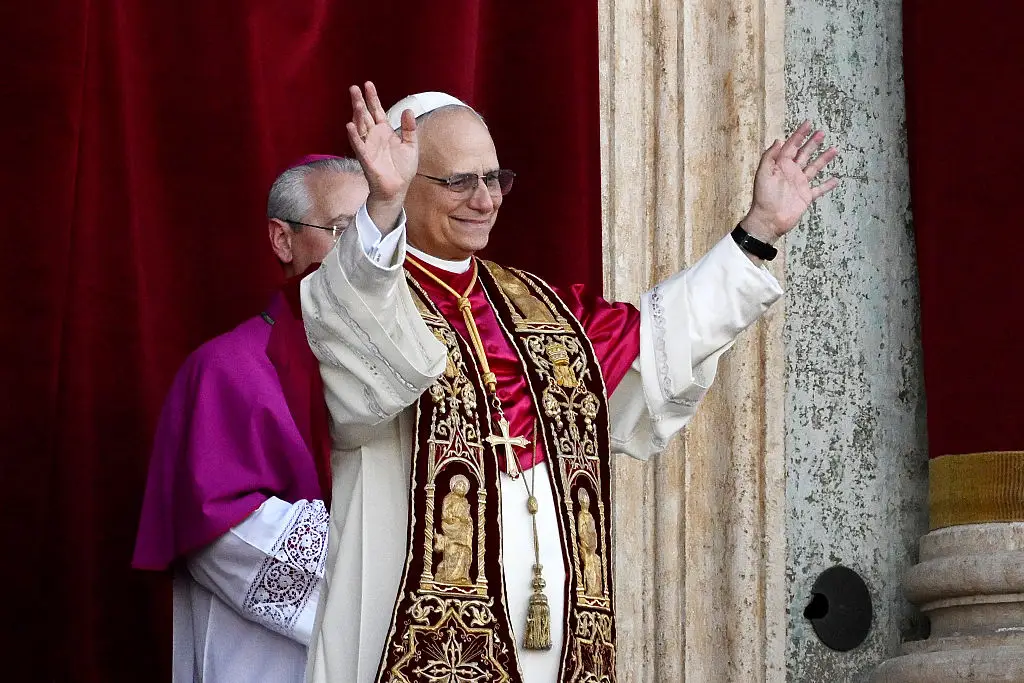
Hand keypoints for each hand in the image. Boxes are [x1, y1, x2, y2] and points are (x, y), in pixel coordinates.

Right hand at [346, 81, 416, 230]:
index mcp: (384, 131)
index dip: (373, 98)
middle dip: (360, 101)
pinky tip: (350, 126)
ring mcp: (369, 147)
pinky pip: (359, 146)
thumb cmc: (402, 169)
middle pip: (365, 115)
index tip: (368, 84)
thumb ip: (409, 128)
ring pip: (360, 127)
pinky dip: (354, 136)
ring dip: (356, 114)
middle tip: (354, 87)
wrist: (398, 189)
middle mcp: (374, 136)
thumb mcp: (411, 145)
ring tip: (354, 100)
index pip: (377, 111)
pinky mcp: (366, 159)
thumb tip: (408, 110)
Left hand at [741, 121, 838, 243]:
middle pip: (804, 154)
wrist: (769, 219)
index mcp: (781, 166)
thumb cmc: (763, 197)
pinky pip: (819, 189)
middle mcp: (791, 173)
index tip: (808, 124)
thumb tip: (778, 140)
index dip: (799, 134)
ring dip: (824, 159)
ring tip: (834, 150)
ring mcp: (800, 184)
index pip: (791, 146)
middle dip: (812, 143)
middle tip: (821, 132)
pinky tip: (836, 179)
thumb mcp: (763, 173)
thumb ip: (770, 156)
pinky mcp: (806, 197)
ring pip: (814, 168)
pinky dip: (827, 185)